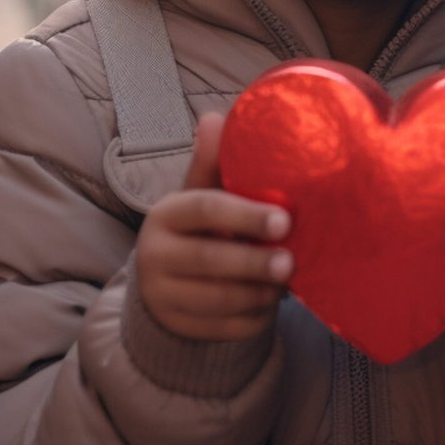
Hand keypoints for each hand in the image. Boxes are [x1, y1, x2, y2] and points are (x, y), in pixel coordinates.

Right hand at [135, 113, 293, 341]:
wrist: (163, 281)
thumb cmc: (196, 228)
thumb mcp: (200, 195)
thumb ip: (212, 164)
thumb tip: (214, 117)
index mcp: (165, 214)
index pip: (204, 210)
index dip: (245, 216)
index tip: (284, 221)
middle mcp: (154, 255)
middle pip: (209, 260)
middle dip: (254, 263)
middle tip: (290, 262)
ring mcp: (163, 296)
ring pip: (218, 300)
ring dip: (259, 293)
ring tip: (285, 281)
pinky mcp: (179, 326)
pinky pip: (224, 328)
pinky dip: (253, 318)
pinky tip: (269, 303)